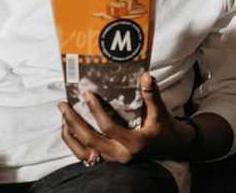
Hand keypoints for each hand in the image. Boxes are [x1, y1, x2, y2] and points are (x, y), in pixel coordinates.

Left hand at [58, 72, 194, 163]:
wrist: (172, 148)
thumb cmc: (165, 128)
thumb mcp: (160, 112)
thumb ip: (152, 94)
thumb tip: (146, 75)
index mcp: (134, 143)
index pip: (108, 128)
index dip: (96, 111)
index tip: (87, 94)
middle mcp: (121, 154)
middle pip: (91, 141)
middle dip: (74, 123)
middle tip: (63, 106)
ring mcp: (114, 159)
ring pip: (85, 151)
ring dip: (71, 135)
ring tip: (63, 117)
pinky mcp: (110, 160)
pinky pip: (87, 155)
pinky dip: (76, 143)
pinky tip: (70, 130)